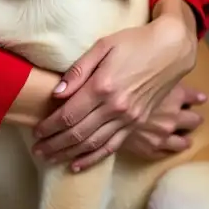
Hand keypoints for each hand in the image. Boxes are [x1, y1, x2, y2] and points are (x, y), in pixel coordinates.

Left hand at [31, 0, 198, 169]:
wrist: (171, 50)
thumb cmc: (134, 43)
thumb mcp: (103, 46)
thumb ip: (78, 71)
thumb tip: (56, 94)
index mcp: (102, 87)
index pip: (69, 115)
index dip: (50, 126)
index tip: (36, 132)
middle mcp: (115, 107)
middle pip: (78, 134)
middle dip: (54, 145)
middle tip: (37, 151)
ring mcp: (129, 118)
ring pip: (93, 144)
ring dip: (69, 154)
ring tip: (50, 159)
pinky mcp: (138, 124)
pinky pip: (112, 146)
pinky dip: (93, 158)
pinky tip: (77, 165)